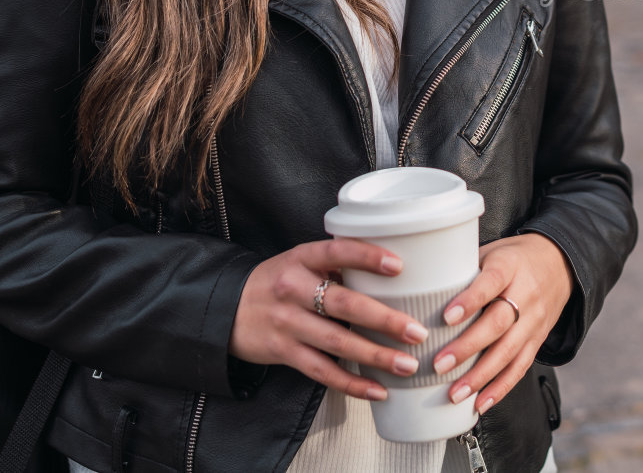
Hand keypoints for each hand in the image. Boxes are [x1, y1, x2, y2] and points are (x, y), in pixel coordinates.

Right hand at [229, 238, 432, 399]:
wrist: (225, 309)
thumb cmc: (278, 282)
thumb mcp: (300, 262)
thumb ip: (336, 265)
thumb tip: (394, 275)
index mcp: (302, 257)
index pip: (337, 251)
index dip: (367, 257)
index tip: (399, 266)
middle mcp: (292, 288)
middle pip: (344, 304)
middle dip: (384, 319)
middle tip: (417, 331)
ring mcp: (286, 322)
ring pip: (337, 342)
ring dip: (375, 355)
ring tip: (407, 364)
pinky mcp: (283, 352)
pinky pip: (322, 371)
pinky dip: (351, 383)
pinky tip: (378, 390)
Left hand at [431, 234, 572, 414]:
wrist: (559, 264)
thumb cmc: (513, 258)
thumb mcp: (491, 251)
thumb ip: (462, 269)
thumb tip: (418, 286)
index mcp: (509, 266)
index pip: (490, 282)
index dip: (470, 300)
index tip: (446, 317)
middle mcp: (525, 294)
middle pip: (499, 323)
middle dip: (468, 348)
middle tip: (439, 365)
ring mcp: (534, 320)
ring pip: (509, 351)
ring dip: (481, 376)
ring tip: (454, 393)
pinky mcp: (538, 340)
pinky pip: (521, 367)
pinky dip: (500, 388)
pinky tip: (480, 402)